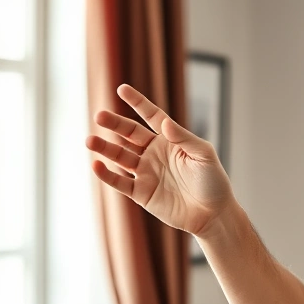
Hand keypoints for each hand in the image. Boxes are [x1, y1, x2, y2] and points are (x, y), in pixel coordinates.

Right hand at [86, 84, 234, 235]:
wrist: (213, 214)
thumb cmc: (213, 182)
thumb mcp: (204, 155)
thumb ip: (184, 138)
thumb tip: (165, 123)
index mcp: (170, 140)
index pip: (151, 117)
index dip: (138, 103)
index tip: (122, 89)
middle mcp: (155, 153)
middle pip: (129, 134)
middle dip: (114, 124)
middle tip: (99, 116)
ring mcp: (146, 173)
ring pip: (120, 156)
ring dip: (105, 148)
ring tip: (90, 141)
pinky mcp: (141, 193)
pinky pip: (119, 182)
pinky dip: (107, 175)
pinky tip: (97, 165)